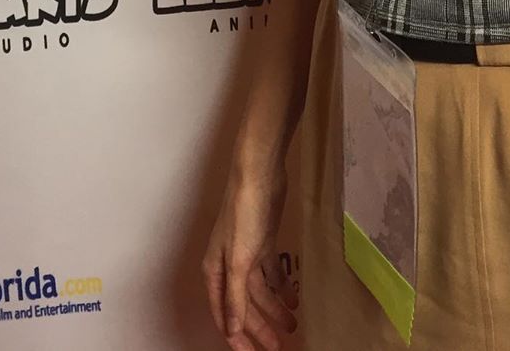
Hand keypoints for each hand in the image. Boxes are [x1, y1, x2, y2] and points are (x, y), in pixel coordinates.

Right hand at [202, 165, 299, 350]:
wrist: (259, 175)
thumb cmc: (244, 215)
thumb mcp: (239, 260)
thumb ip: (235, 297)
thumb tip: (232, 330)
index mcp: (215, 273)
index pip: (225, 314)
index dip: (238, 336)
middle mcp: (228, 266)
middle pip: (244, 305)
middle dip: (260, 328)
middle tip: (280, 346)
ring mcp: (247, 253)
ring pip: (260, 291)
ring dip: (274, 309)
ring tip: (292, 326)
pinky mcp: (264, 241)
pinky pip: (271, 273)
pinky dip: (282, 287)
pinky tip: (293, 299)